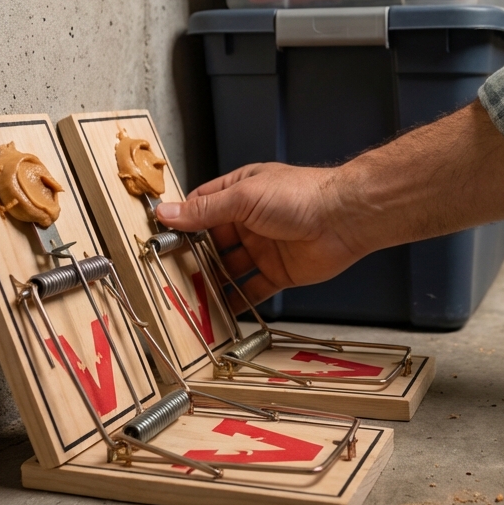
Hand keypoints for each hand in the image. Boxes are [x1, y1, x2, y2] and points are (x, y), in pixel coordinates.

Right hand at [155, 162, 368, 306]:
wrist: (344, 218)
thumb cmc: (299, 196)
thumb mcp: (244, 197)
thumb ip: (205, 210)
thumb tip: (168, 212)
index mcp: (241, 192)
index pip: (202, 207)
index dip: (182, 223)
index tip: (159, 240)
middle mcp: (251, 220)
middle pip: (213, 242)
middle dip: (193, 258)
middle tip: (169, 275)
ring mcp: (264, 247)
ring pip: (229, 268)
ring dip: (211, 282)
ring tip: (187, 298)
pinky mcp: (278, 272)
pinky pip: (251, 289)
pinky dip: (236, 301)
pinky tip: (219, 312)